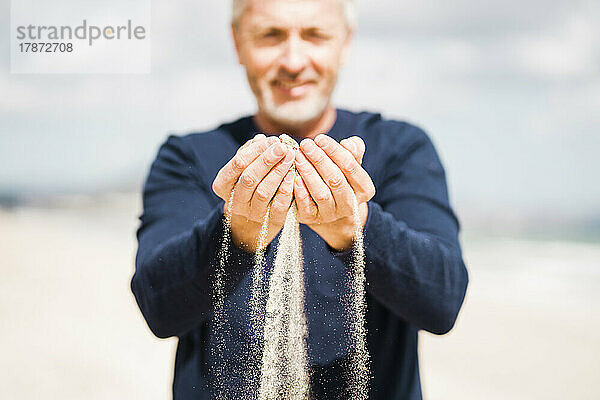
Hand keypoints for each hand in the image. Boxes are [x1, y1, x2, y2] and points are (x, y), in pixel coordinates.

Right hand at [212, 134, 295, 251]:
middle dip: (267, 160)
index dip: (255, 150)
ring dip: (278, 172)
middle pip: (249, 178)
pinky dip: (287, 189)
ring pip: (263, 192)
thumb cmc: (250, 186)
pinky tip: (294, 175)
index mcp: (223, 185)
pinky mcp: (271, 222)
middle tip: (282, 147)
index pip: (237, 164)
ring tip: (290, 157)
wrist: (254, 222)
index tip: (270, 140)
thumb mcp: (244, 169)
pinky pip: (279, 206)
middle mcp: (235, 202)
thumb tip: (262, 139)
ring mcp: (252, 214)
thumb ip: (251, 153)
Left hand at [293, 134, 374, 250]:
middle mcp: (349, 205)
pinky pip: (306, 206)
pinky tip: (293, 175)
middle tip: (305, 144)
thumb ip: (354, 150)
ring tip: (297, 156)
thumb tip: (348, 144)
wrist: (327, 205)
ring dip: (308, 173)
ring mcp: (331, 214)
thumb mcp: (350, 162)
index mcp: (364, 189)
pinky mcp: (313, 219)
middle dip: (319, 160)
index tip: (320, 138)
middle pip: (335, 180)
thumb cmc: (339, 176)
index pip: (350, 167)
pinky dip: (300, 191)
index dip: (335, 151)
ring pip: (321, 194)